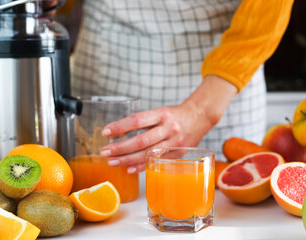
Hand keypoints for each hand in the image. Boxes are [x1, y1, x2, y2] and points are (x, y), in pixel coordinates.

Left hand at [100, 75, 237, 172]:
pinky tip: (129, 169)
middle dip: (120, 148)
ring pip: (148, 153)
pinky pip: (157, 162)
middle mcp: (169, 128)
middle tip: (105, 152)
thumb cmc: (175, 114)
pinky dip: (142, 166)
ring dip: (128, 159)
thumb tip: (117, 133)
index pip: (137, 120)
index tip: (106, 132)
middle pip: (141, 140)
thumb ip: (142, 122)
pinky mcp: (178, 154)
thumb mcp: (159, 112)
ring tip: (112, 162)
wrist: (200, 117)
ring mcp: (175, 143)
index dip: (120, 127)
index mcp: (162, 114)